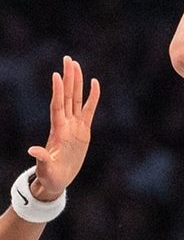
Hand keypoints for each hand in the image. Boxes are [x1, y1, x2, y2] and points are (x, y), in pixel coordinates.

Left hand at [28, 56, 100, 201]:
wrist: (57, 180)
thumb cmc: (50, 176)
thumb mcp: (46, 169)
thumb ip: (41, 159)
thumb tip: (32, 150)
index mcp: (58, 131)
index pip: (58, 106)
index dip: (58, 91)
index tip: (57, 75)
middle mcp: (66, 124)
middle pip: (68, 96)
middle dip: (68, 78)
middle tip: (68, 59)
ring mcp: (75, 126)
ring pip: (76, 98)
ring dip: (77, 82)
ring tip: (76, 64)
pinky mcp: (84, 130)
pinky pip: (89, 109)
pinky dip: (93, 97)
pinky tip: (95, 83)